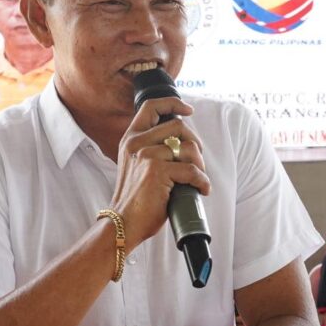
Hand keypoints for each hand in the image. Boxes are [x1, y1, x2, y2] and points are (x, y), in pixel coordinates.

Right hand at [109, 97, 209, 250]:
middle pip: (178, 126)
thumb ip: (151, 150)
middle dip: (195, 143)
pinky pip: (192, 170)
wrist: (123, 222)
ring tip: (197, 180)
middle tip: (196, 161)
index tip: (188, 110)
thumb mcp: (136, 166)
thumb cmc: (134, 200)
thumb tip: (182, 144)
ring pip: (188, 148)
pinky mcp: (158, 171)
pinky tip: (201, 190)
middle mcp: (137, 143)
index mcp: (130, 139)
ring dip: (200, 164)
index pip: (151, 107)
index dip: (173, 103)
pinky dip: (202, 181)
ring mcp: (146, 155)